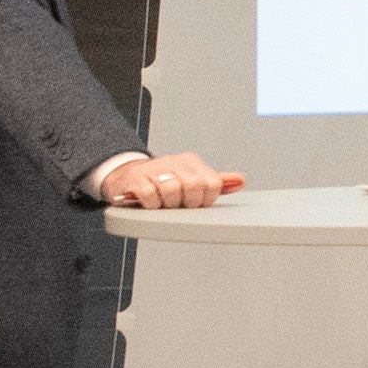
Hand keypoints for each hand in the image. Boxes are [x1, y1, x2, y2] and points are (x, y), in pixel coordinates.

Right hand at [100, 153, 242, 209]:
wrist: (127, 176)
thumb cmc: (163, 181)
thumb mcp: (191, 179)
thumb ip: (216, 182)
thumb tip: (240, 181)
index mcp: (191, 162)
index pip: (212, 183)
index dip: (206, 199)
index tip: (197, 203)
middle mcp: (174, 162)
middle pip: (194, 186)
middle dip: (188, 203)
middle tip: (179, 205)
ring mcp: (154, 169)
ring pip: (172, 190)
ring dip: (169, 204)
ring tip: (164, 204)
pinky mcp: (136, 180)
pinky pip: (150, 195)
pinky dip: (152, 204)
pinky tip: (151, 203)